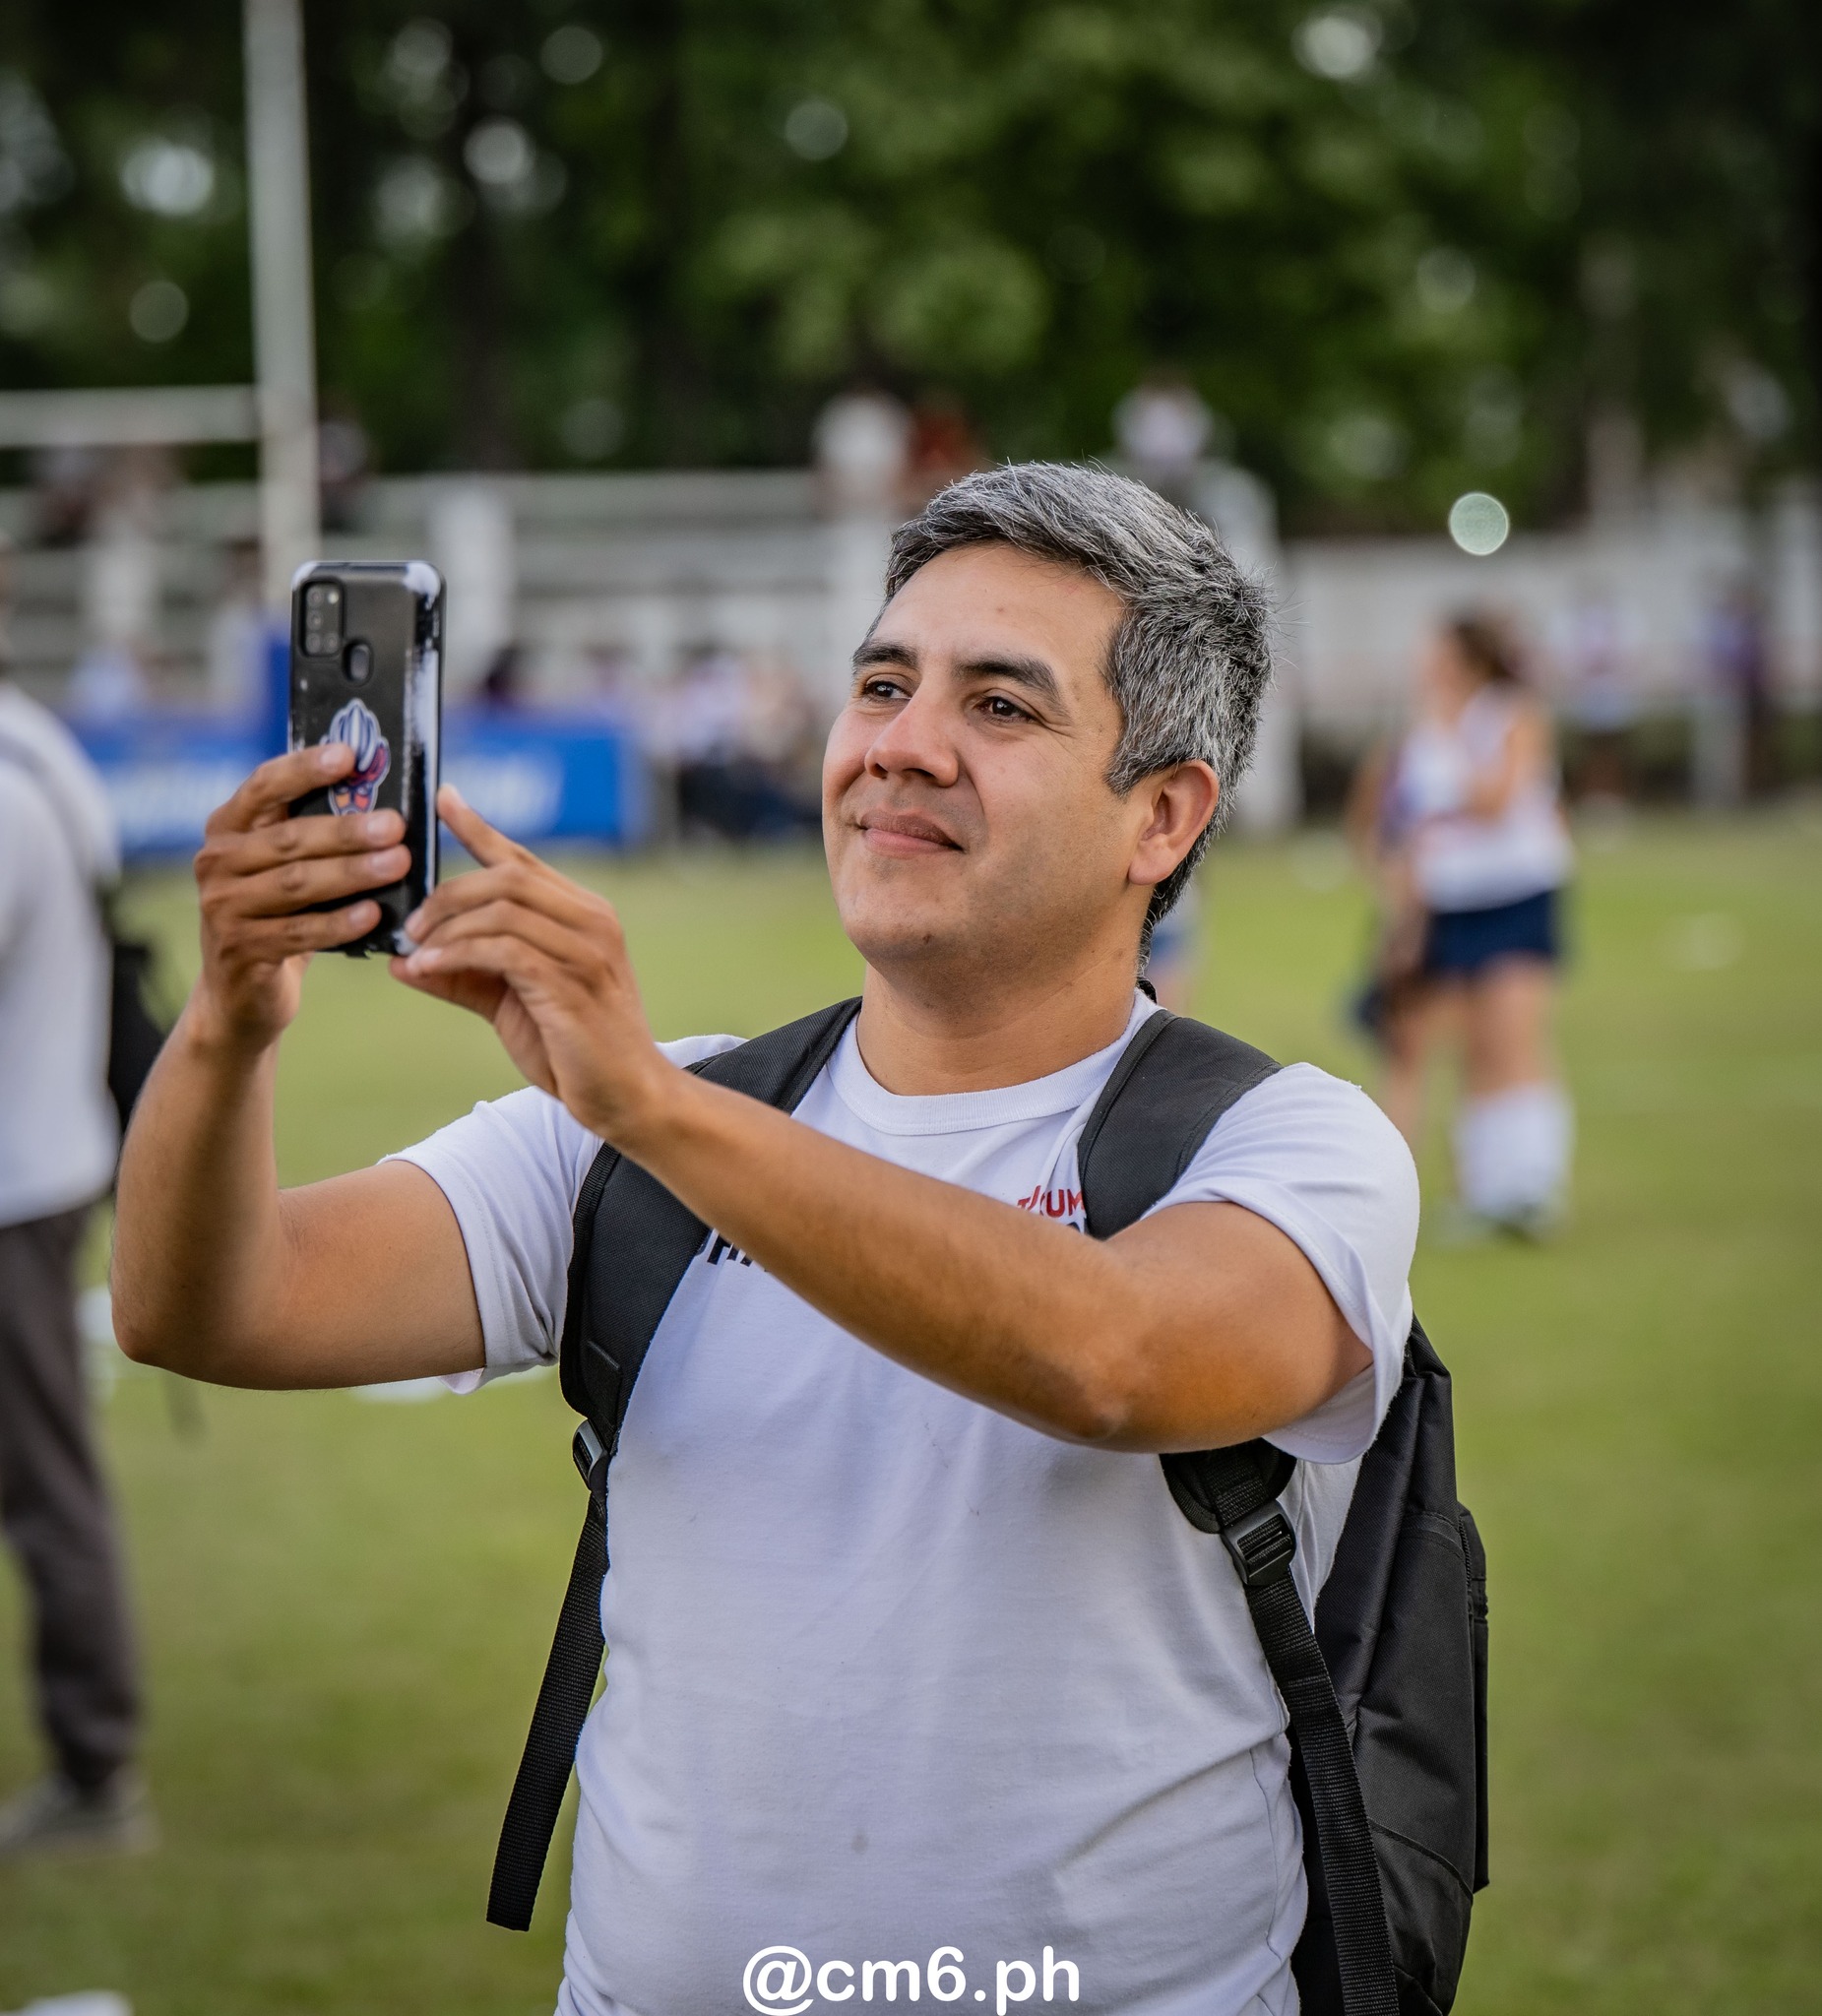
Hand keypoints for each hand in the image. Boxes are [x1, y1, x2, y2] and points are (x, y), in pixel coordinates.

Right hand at [191, 744, 408, 1049]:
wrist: (241, 994)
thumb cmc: (279, 915)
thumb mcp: (286, 868)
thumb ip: (314, 834)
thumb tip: (382, 799)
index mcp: (227, 828)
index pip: (263, 786)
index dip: (305, 768)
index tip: (350, 755)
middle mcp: (216, 862)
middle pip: (289, 839)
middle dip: (347, 830)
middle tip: (395, 825)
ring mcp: (222, 907)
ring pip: (297, 884)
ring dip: (352, 872)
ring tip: (398, 863)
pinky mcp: (240, 950)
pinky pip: (299, 932)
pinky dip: (339, 923)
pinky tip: (373, 914)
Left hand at [391, 786, 673, 1142]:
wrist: (626, 1097)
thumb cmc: (572, 1049)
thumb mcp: (509, 1003)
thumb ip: (462, 976)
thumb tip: (401, 961)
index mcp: (584, 915)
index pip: (524, 860)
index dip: (479, 827)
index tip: (443, 798)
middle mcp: (592, 922)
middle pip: (506, 876)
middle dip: (447, 894)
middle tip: (409, 925)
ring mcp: (586, 952)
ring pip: (501, 909)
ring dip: (446, 928)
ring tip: (414, 951)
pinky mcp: (571, 986)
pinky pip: (502, 951)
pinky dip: (455, 954)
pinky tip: (426, 968)